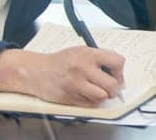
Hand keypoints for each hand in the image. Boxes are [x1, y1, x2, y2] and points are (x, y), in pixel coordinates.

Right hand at [0, 47, 124, 105]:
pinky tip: (86, 94)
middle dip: (114, 88)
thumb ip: (101, 58)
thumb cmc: (61, 61)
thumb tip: (119, 73)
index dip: (119, 71)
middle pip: (112, 84)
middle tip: (110, 87)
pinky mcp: (69, 97)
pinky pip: (90, 104)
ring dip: (103, 96)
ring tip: (97, 91)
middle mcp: (83, 69)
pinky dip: (92, 101)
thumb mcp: (81, 51)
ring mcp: (75, 84)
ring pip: (102, 96)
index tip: (116, 74)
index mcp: (88, 54)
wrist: (36, 71)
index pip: (118, 62)